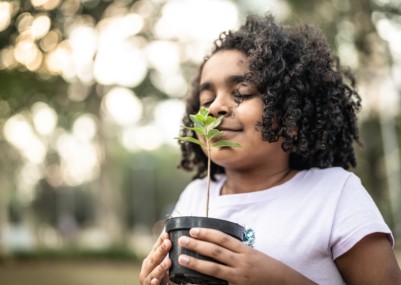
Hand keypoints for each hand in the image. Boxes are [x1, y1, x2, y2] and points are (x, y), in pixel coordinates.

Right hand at [139, 232, 172, 284]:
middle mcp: (146, 269)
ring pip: (153, 274)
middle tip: (168, 242)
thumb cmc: (159, 277)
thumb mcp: (162, 265)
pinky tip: (155, 280)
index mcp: (149, 261)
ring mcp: (147, 280)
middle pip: (153, 259)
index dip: (160, 242)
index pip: (155, 249)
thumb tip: (172, 236)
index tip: (167, 234)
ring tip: (168, 262)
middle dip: (161, 251)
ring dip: (160, 268)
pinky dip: (154, 283)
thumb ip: (164, 254)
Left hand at [177, 227, 315, 284]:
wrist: (285, 283)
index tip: (193, 230)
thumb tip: (219, 244)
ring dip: (196, 263)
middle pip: (215, 251)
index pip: (222, 239)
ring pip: (213, 269)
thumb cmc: (269, 268)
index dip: (206, 233)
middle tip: (182, 240)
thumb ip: (238, 251)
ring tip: (182, 258)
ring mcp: (239, 277)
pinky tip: (194, 281)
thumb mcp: (255, 254)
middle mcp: (241, 262)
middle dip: (197, 245)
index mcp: (246, 251)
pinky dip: (206, 283)